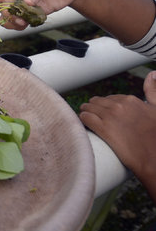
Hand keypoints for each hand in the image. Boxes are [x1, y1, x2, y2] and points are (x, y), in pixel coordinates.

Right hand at [0, 0, 80, 29]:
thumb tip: (28, 2)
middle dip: (7, 14)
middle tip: (19, 16)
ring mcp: (22, 5)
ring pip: (7, 18)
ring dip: (12, 23)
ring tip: (23, 23)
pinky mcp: (32, 14)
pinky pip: (21, 23)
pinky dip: (23, 26)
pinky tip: (31, 23)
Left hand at [79, 71, 155, 203]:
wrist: (153, 157)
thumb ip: (153, 90)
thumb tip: (152, 73)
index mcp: (131, 100)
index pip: (111, 98)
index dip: (106, 106)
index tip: (103, 112)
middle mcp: (120, 105)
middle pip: (97, 102)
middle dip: (93, 108)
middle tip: (90, 113)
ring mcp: (110, 116)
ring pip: (89, 108)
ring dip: (85, 112)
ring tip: (84, 117)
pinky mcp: (103, 129)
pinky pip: (85, 118)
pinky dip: (82, 119)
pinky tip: (82, 123)